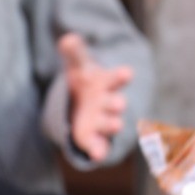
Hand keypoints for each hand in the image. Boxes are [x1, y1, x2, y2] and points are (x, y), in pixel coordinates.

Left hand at [58, 33, 134, 161]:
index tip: (127, 72)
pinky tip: (98, 155)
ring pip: (111, 124)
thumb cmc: (86, 82)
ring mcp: (103, 121)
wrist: (84, 104)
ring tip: (115, 124)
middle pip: (116, 103)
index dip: (121, 76)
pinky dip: (100, 151)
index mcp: (106, 84)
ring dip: (112, 125)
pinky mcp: (94, 138)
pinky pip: (100, 146)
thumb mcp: (78, 66)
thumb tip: (67, 39)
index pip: (116, 78)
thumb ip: (74, 53)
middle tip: (119, 103)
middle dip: (117, 104)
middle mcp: (109, 103)